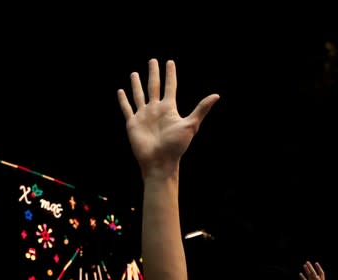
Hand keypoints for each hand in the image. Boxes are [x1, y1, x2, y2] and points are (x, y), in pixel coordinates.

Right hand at [118, 58, 218, 179]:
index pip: (170, 86)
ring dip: (137, 84)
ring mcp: (143, 116)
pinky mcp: (133, 123)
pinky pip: (127, 109)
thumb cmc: (176, 146)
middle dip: (153, 73)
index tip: (169, 62)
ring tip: (134, 73)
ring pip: (139, 95)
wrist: (159, 162)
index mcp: (169, 108)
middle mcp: (155, 109)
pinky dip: (123, 100)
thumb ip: (201, 109)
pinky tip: (121, 91)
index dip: (170, 74)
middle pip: (153, 86)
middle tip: (152, 61)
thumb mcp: (191, 125)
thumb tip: (216, 95)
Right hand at [299, 261, 326, 279]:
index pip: (321, 273)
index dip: (318, 268)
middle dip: (311, 268)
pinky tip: (300, 274)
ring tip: (304, 265)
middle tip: (307, 262)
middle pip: (314, 273)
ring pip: (309, 276)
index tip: (316, 263)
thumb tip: (316, 277)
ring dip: (307, 271)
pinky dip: (302, 278)